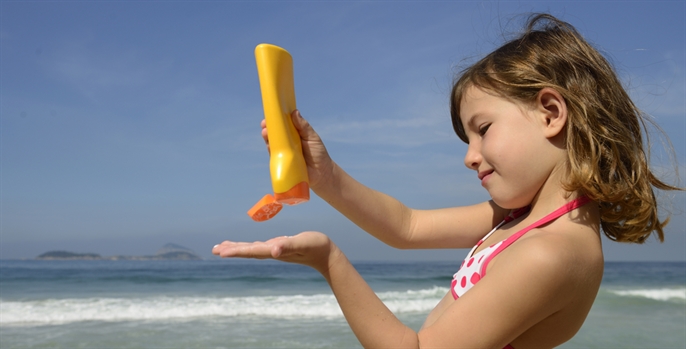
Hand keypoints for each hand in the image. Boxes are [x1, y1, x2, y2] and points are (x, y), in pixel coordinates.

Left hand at [212, 231, 340, 273]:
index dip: (236, 251)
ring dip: (237, 249)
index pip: (251, 251)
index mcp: (274, 251)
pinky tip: (247, 246)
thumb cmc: (317, 246)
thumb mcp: (302, 243)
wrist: (327, 255)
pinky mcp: (280, 247)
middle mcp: (272, 252)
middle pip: (248, 251)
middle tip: (213, 251)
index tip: (220, 253)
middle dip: (231, 250)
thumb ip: (288, 246)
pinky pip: (260, 247)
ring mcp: (275, 250)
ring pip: (252, 249)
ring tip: (222, 249)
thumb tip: (274, 251)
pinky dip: (249, 246)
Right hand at [261, 110, 334, 190]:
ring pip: (272, 144)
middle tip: (265, 124)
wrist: (322, 173)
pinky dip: (270, 150)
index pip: (283, 125)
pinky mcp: (282, 163)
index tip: (271, 114)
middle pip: (275, 134)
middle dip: (268, 128)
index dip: (276, 120)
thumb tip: (294, 112)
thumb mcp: (312, 137)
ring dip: (267, 138)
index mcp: (294, 134)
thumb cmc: (318, 153)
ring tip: (265, 132)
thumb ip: (303, 126)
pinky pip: (274, 156)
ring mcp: (284, 153)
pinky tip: (268, 146)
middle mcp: (288, 143)